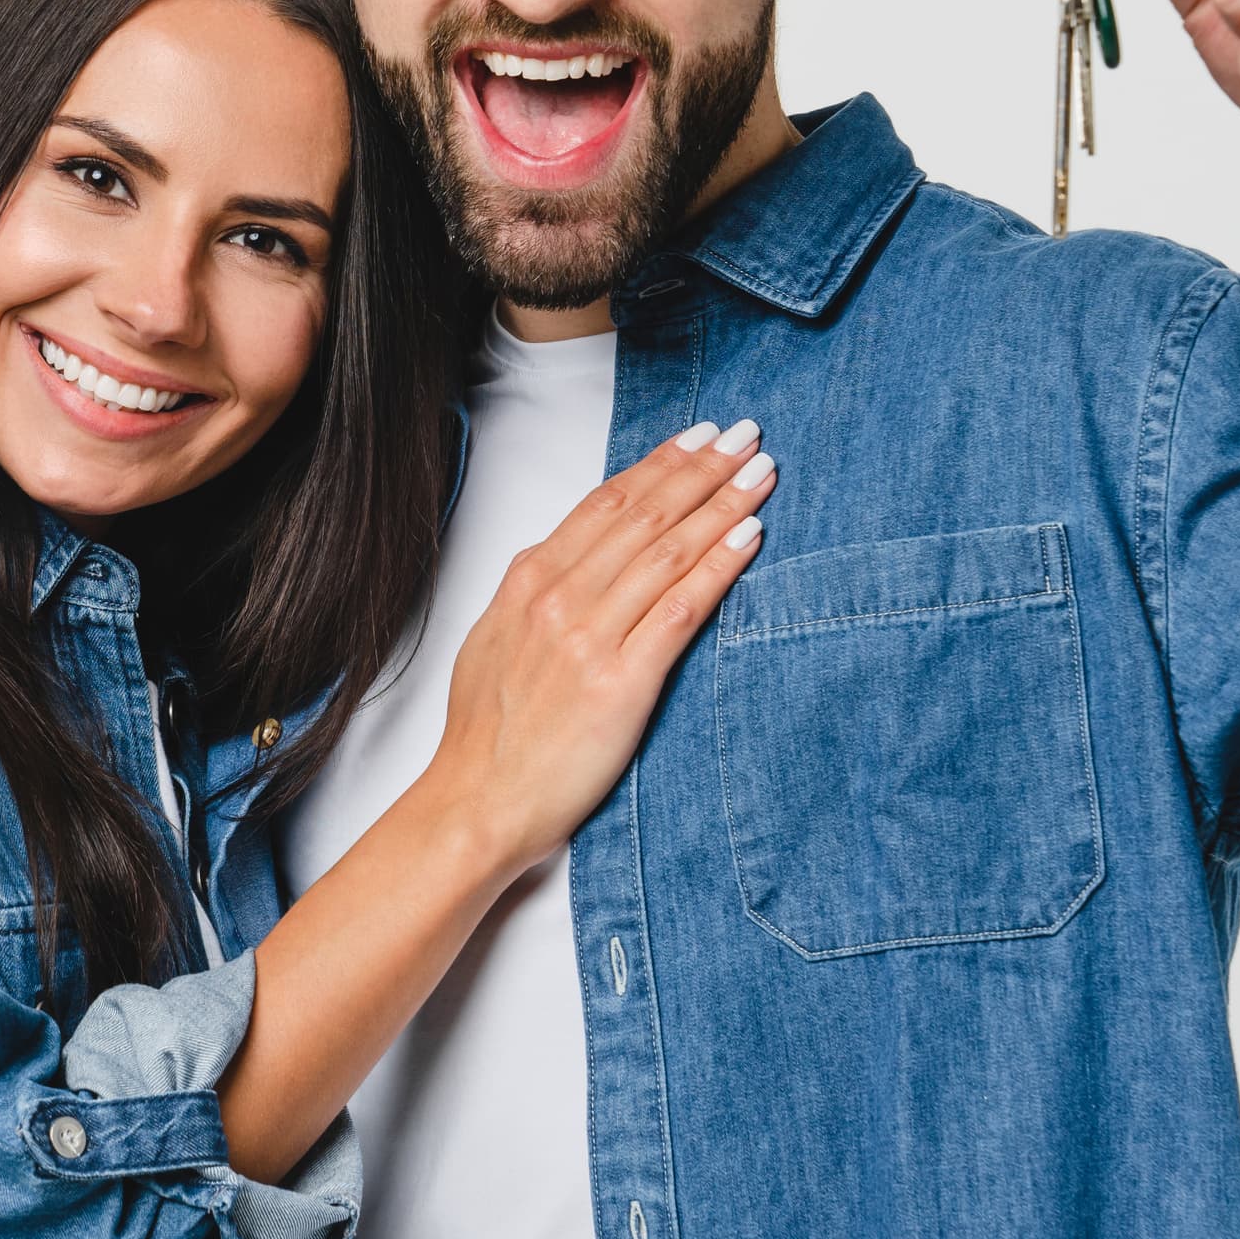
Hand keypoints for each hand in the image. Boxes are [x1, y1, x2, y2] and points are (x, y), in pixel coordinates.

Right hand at [424, 420, 773, 880]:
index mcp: (528, 582)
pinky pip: (681, 608)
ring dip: (722, 505)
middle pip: (645, 514)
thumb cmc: (487, 734)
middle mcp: (559, 598)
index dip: (659, 463)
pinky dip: (719, 566)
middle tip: (747, 436)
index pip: (607, 502)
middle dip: (703, 469)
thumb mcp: (495, 640)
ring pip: (668, 551)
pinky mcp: (622, 683)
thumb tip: (571, 558)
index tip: (699, 438)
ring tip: (761, 474)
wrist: (478, 802)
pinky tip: (749, 537)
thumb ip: (534, 593)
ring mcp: (590, 638)